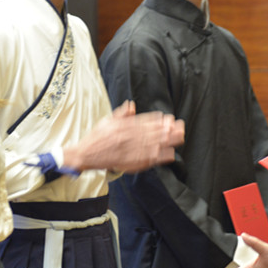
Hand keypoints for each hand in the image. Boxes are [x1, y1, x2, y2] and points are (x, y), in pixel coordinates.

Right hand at [64, 101, 184, 172]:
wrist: (86, 154)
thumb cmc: (97, 138)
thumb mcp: (107, 121)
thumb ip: (122, 114)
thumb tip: (131, 105)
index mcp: (126, 126)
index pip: (146, 121)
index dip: (159, 120)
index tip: (169, 118)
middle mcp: (131, 137)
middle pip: (154, 132)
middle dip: (169, 128)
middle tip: (180, 125)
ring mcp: (133, 150)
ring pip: (155, 144)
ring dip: (169, 140)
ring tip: (180, 136)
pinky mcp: (133, 162)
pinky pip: (150, 159)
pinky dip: (161, 156)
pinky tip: (171, 153)